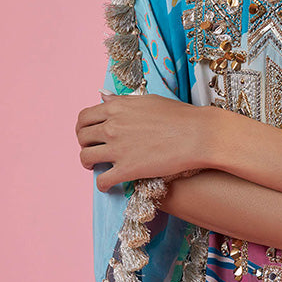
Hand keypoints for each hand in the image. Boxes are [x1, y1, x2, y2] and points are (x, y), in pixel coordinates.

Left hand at [75, 93, 207, 191]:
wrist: (198, 134)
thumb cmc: (179, 115)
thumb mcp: (148, 100)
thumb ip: (122, 100)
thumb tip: (104, 97)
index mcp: (116, 108)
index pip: (85, 117)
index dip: (82, 127)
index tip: (87, 133)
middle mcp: (112, 127)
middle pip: (82, 137)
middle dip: (84, 144)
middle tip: (93, 150)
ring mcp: (118, 148)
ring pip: (86, 158)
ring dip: (88, 164)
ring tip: (96, 167)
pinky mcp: (127, 169)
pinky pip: (102, 181)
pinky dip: (102, 185)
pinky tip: (108, 185)